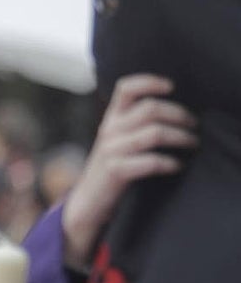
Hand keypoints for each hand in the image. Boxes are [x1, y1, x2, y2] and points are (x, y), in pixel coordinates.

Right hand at [62, 74, 196, 267]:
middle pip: (150, 109)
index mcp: (111, 118)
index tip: (171, 87)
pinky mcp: (115, 171)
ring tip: (192, 144)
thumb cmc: (113, 166)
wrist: (89, 200)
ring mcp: (111, 150)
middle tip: (194, 126)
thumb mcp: (118, 138)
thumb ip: (134, 121)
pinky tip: (177, 166)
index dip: (150, 82)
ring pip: (155, 133)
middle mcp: (109, 130)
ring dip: (182, 138)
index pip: (126, 88)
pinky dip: (170, 163)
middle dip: (180, 115)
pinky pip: (151, 161)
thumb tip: (174, 109)